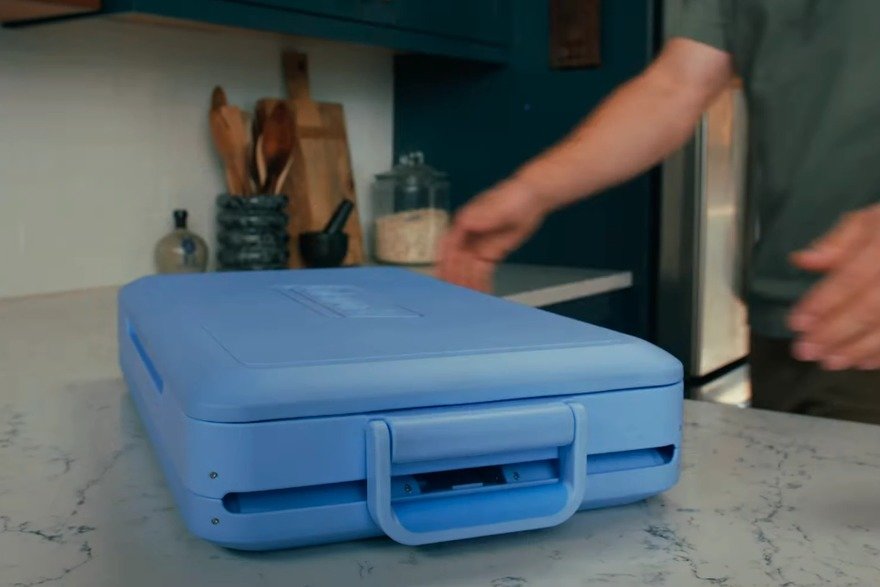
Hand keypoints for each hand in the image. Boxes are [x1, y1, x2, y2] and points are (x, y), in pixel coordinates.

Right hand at [437, 179, 548, 291]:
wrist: (533, 197)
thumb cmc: (511, 197)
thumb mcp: (493, 206)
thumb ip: (478, 217)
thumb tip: (463, 223)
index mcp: (463, 223)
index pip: (449, 246)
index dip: (445, 263)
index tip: (442, 278)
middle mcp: (468, 236)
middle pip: (457, 261)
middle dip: (455, 278)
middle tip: (454, 295)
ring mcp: (480, 246)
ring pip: (469, 269)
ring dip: (467, 284)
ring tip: (468, 300)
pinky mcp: (492, 254)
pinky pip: (483, 272)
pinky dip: (481, 283)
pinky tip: (481, 295)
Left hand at [788, 204, 879, 369]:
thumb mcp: (869, 220)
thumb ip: (838, 241)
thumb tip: (802, 260)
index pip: (851, 277)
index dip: (822, 302)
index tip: (796, 323)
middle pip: (870, 308)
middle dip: (835, 332)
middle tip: (805, 350)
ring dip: (858, 349)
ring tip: (829, 361)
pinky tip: (862, 363)